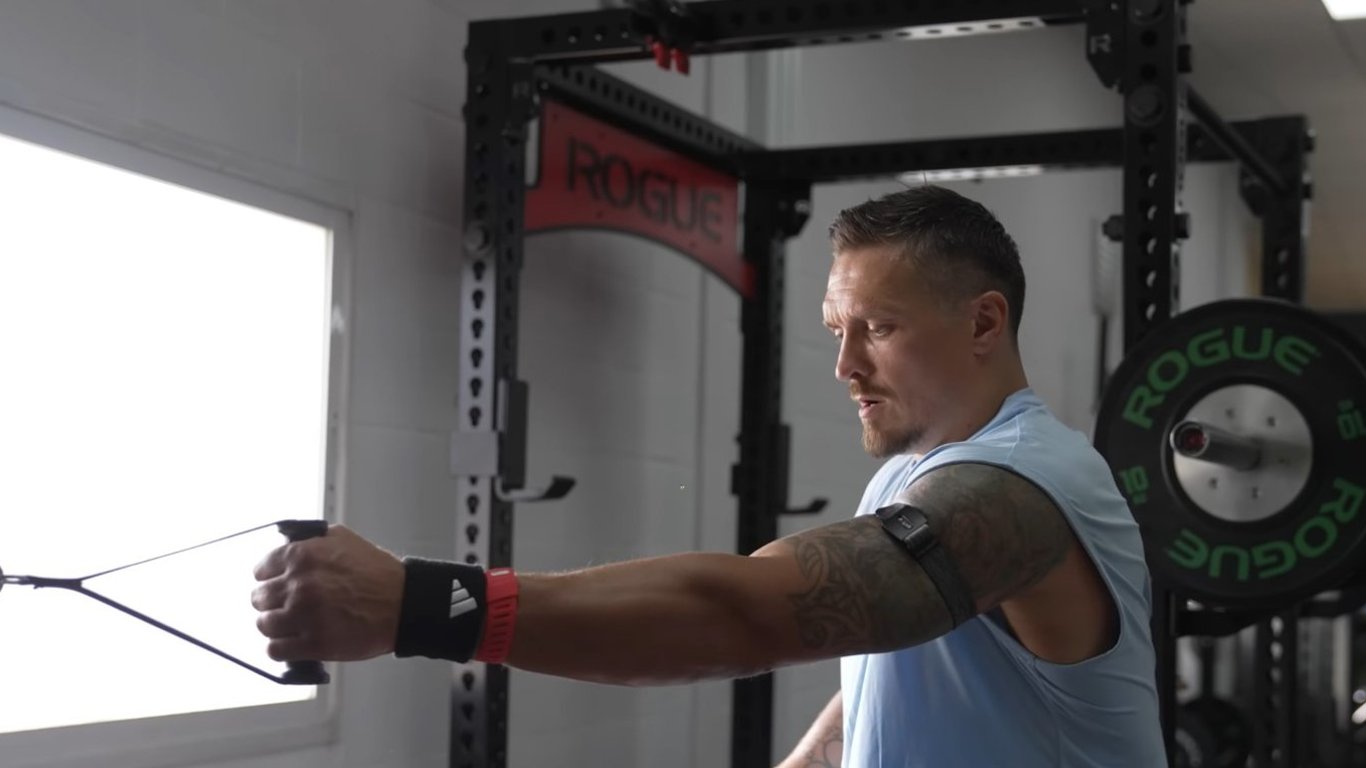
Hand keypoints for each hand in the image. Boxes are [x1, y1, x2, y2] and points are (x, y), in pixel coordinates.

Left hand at [251, 524, 403, 661]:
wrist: (404, 603)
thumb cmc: (378, 574)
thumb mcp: (343, 538)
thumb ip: (311, 540)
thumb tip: (290, 543)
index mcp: (302, 556)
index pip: (261, 570)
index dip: (270, 577)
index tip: (277, 583)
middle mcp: (298, 585)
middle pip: (259, 599)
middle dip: (272, 602)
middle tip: (287, 605)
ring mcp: (304, 616)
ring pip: (264, 625)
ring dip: (276, 625)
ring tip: (291, 624)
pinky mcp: (313, 644)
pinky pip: (276, 650)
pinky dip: (281, 648)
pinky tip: (293, 642)